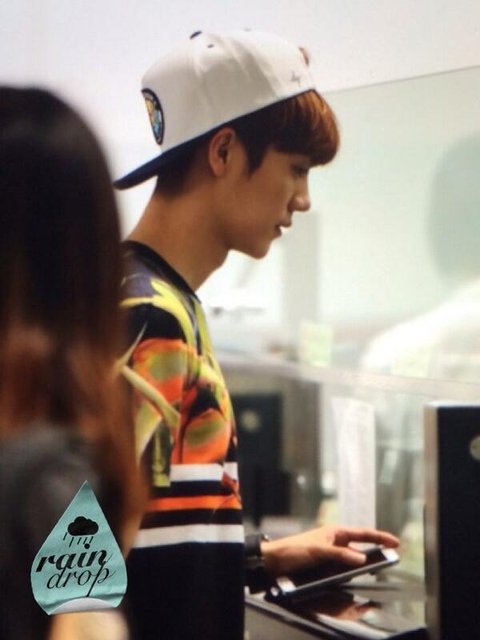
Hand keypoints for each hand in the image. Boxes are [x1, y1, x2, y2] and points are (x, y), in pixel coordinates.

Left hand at [260, 525, 398, 576]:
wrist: (275, 561)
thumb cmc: (294, 549)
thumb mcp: (319, 551)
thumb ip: (340, 555)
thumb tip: (361, 559)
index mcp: (335, 532)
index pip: (362, 533)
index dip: (380, 537)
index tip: (395, 542)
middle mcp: (335, 541)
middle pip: (361, 546)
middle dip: (376, 551)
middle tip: (390, 557)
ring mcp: (332, 553)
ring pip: (353, 559)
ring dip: (363, 563)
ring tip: (376, 568)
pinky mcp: (327, 565)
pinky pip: (345, 568)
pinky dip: (352, 571)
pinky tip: (356, 575)